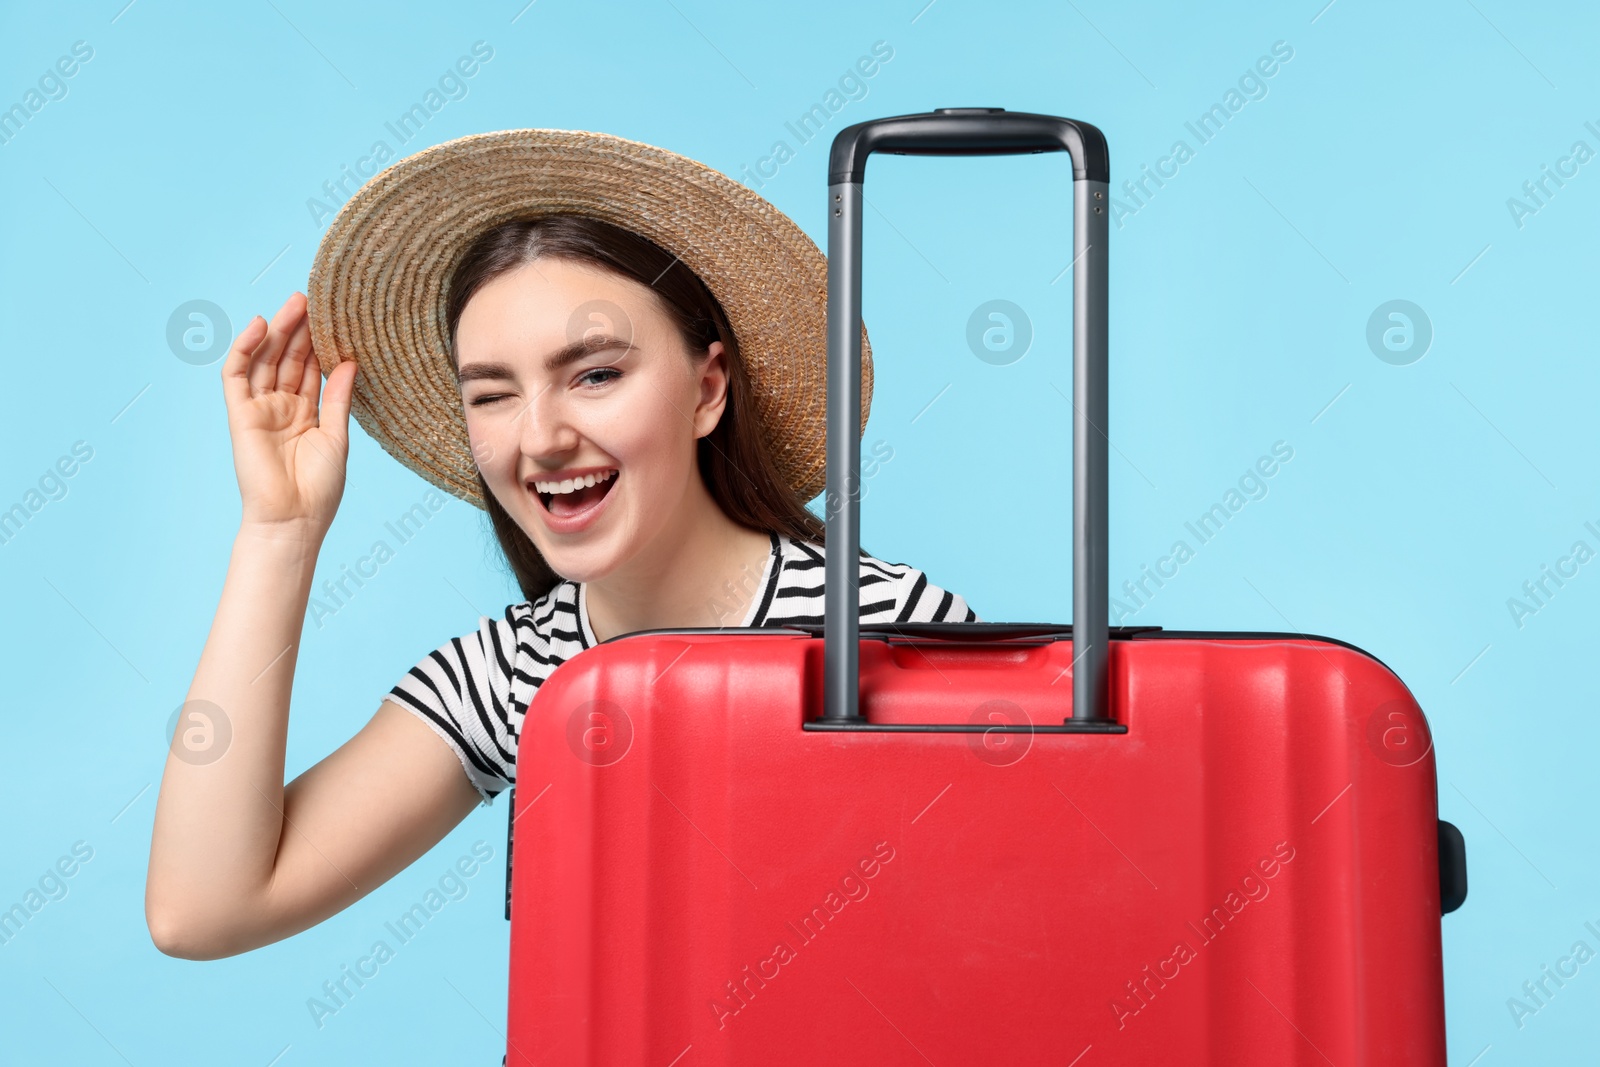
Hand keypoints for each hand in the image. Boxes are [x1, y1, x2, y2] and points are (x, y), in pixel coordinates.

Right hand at [220, 291, 357, 537]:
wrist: (294, 519)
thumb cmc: (319, 488)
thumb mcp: (337, 436)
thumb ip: (339, 398)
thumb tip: (350, 362)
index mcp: (306, 414)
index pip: (310, 369)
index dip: (318, 343)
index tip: (334, 317)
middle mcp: (281, 408)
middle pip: (288, 359)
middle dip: (300, 330)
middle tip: (314, 299)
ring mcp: (260, 409)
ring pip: (265, 360)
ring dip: (278, 331)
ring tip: (296, 303)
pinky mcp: (240, 414)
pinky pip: (237, 375)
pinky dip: (245, 349)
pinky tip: (261, 325)